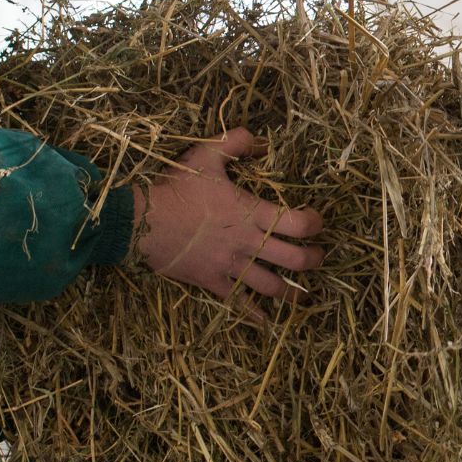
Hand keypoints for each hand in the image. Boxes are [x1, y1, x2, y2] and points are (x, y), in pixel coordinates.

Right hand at [132, 128, 323, 315]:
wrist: (144, 221)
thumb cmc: (176, 189)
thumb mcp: (206, 156)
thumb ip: (235, 143)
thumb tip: (259, 139)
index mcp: (252, 213)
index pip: (299, 224)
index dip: (315, 224)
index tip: (318, 222)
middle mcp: (248, 243)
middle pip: (295, 260)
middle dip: (313, 260)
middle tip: (318, 257)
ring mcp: (232, 265)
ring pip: (273, 286)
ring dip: (292, 293)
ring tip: (302, 295)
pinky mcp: (213, 281)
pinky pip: (239, 303)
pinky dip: (254, 313)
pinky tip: (266, 321)